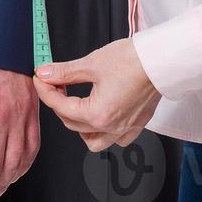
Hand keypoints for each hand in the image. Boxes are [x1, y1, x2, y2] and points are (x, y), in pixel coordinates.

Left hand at [34, 39, 161, 152]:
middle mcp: (112, 127)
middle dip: (59, 104)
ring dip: (80, 127)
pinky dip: (104, 132)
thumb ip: (64, 72)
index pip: (61, 107)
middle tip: (56, 84)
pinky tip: (100, 115)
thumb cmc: (132, 61)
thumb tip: (45, 73)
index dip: (45, 91)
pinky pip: (116, 140)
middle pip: (73, 124)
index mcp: (98, 114)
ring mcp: (126, 128)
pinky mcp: (137, 124)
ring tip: (75, 105)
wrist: (161, 60)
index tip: (40, 78)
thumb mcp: (91, 63)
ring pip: (94, 141)